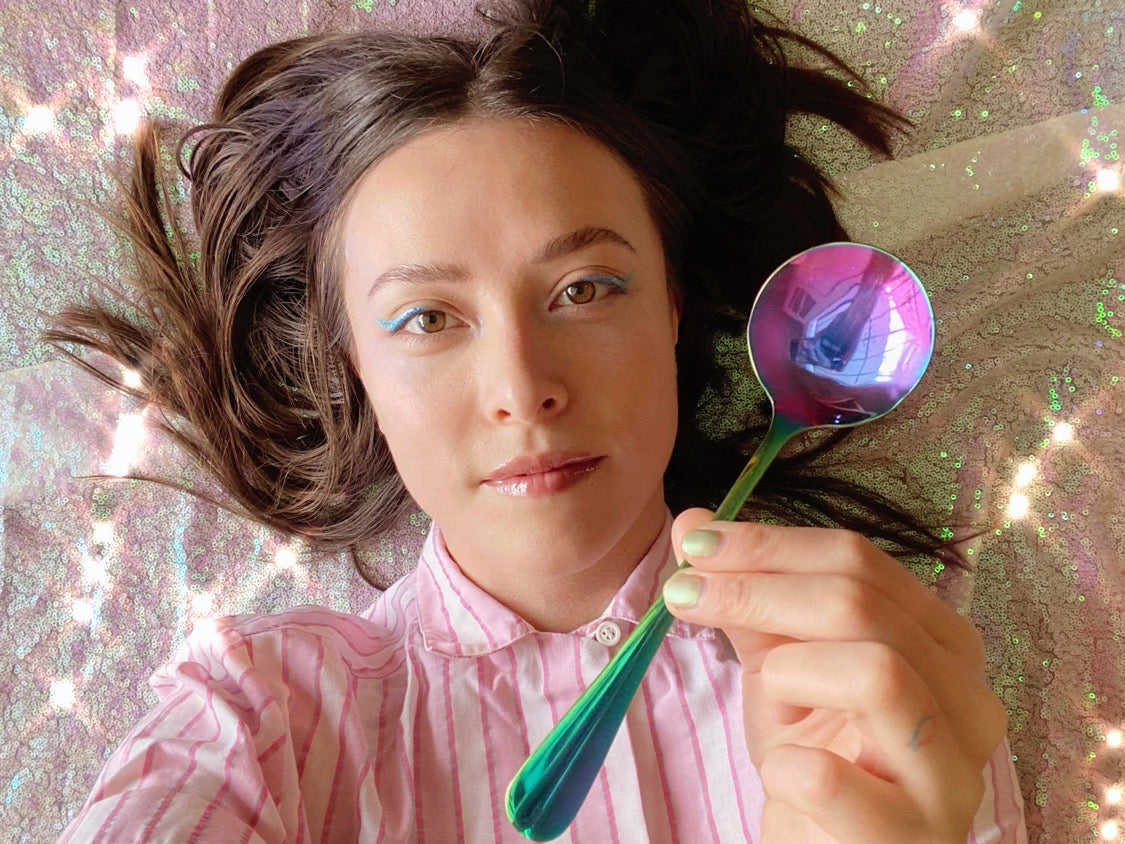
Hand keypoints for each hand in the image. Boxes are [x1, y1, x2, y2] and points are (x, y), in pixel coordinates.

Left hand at [664, 509, 1007, 842]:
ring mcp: (951, 772)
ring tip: (769, 690)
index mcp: (940, 639)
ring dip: (794, 669)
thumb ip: (747, 598)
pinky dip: (790, 766)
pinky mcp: (915, 836)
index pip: (859, 559)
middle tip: (683, 593)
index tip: (694, 546)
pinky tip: (781, 770)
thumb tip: (692, 524)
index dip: (769, 545)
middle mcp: (966, 697)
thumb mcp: (781, 668)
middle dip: (758, 589)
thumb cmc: (818, 759)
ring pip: (879, 671)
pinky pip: (838, 781)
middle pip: (864, 604)